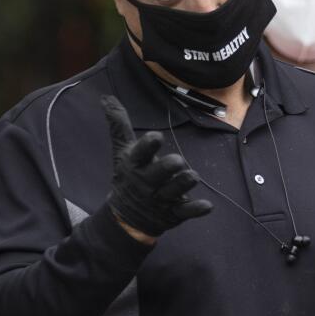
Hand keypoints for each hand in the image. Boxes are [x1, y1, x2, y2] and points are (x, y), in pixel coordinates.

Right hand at [101, 95, 211, 237]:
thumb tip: (106, 97)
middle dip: (167, 167)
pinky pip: (186, 211)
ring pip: (173, 191)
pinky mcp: (173, 213)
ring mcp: (161, 199)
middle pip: (157, 174)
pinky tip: (207, 206)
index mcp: (135, 165)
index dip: (148, 146)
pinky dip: (196, 209)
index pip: (140, 154)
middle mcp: (147, 183)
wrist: (126, 218)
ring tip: (193, 176)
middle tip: (177, 161)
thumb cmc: (128, 176)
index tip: (156, 136)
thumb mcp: (122, 151)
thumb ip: (119, 125)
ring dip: (183, 184)